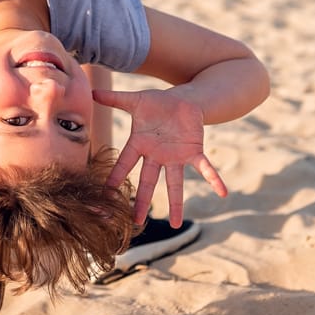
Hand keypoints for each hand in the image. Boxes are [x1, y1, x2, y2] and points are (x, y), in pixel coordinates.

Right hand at [93, 87, 226, 227]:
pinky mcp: (193, 152)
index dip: (116, 177)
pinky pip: (205, 168)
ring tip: (176, 223)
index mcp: (140, 144)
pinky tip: (223, 192)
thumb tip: (91, 91)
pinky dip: (214, 180)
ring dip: (176, 203)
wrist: (182, 100)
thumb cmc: (157, 102)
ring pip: (175, 182)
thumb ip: (114, 98)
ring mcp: (176, 156)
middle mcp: (157, 155)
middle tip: (136, 222)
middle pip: (149, 181)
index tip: (106, 194)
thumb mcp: (135, 100)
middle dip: (143, 200)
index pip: (125, 163)